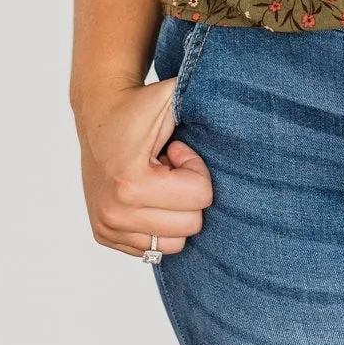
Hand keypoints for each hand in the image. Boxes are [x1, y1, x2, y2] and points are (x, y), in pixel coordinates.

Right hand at [74, 76, 212, 259]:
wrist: (98, 113)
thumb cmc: (138, 106)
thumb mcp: (172, 96)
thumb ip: (205, 101)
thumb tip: (244, 105)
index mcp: (131, 184)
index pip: (200, 197)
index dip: (196, 168)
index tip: (178, 149)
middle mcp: (114, 213)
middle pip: (191, 225)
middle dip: (188, 191)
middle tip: (168, 166)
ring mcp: (107, 227)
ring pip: (175, 243)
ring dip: (174, 211)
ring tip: (159, 182)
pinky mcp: (104, 235)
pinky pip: (154, 248)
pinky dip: (159, 222)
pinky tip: (147, 194)